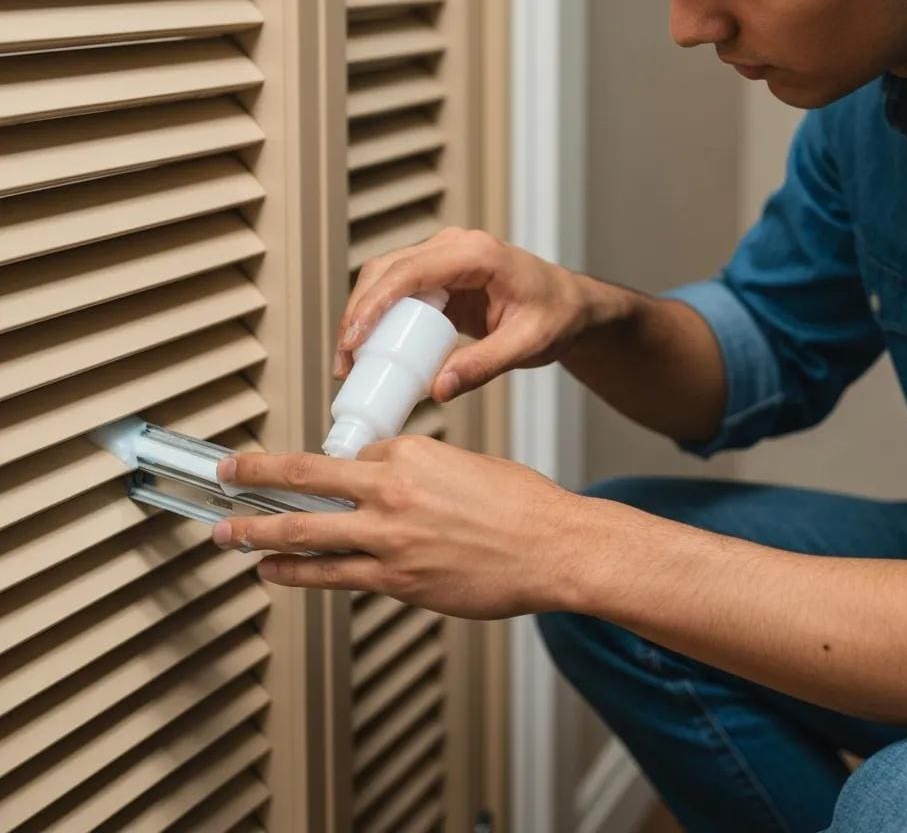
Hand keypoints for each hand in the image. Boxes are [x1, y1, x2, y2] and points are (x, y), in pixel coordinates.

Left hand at [212, 437, 593, 619]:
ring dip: (257, 531)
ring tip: (227, 532)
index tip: (310, 471)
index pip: (352, 454)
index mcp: (410, 453)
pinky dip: (296, 574)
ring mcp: (390, 539)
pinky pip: (332, 576)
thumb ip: (421, 472)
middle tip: (226, 474)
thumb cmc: (523, 504)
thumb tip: (392, 484)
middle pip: (304, 481)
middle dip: (255, 477)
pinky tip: (273, 572)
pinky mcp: (397, 580)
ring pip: (305, 533)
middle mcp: (391, 491)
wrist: (554, 546)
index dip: (334, 467)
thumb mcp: (468, 465)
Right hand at [335, 227, 588, 402]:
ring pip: (384, 278)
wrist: (570, 305)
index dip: (373, 304)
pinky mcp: (437, 277)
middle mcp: (453, 247)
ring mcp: (442, 259)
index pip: (409, 272)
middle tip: (345, 362)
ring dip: (362, 316)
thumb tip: (437, 389)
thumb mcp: (527, 344)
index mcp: (475, 253)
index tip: (352, 340)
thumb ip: (483, 365)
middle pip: (385, 271)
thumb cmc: (557, 316)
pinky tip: (370, 351)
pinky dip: (378, 318)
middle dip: (357, 314)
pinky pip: (398, 291)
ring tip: (350, 363)